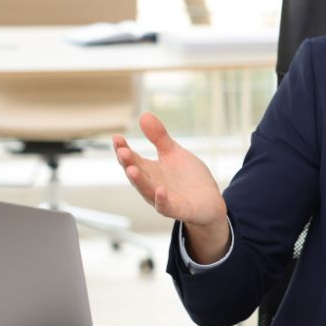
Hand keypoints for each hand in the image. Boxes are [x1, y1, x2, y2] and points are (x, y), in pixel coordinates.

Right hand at [113, 112, 228, 260]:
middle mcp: (152, 185)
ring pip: (147, 191)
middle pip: (136, 174)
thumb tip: (144, 115)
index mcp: (149, 171)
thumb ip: (159, 137)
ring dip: (139, 181)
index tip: (116, 137)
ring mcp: (163, 199)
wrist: (208, 201)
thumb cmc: (188, 178)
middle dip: (128, 163)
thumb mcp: (173, 153)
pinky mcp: (178, 209)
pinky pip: (167, 206)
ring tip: (131, 169)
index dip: (123, 149)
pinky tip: (160, 191)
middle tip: (122, 152)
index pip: (132, 159)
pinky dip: (161, 200)